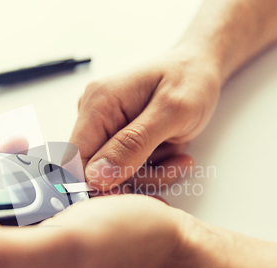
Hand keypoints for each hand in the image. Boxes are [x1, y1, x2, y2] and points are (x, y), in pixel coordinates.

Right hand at [70, 47, 220, 190]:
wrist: (199, 67)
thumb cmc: (190, 79)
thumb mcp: (172, 112)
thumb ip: (133, 145)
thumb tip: (96, 177)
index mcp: (99, 103)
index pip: (76, 160)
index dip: (101, 184)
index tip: (137, 190)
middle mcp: (93, 113)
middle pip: (96, 172)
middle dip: (136, 177)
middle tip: (172, 165)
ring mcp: (103, 125)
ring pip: (113, 174)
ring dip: (149, 173)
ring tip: (177, 153)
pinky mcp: (115, 136)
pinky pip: (125, 168)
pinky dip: (150, 168)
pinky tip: (171, 152)